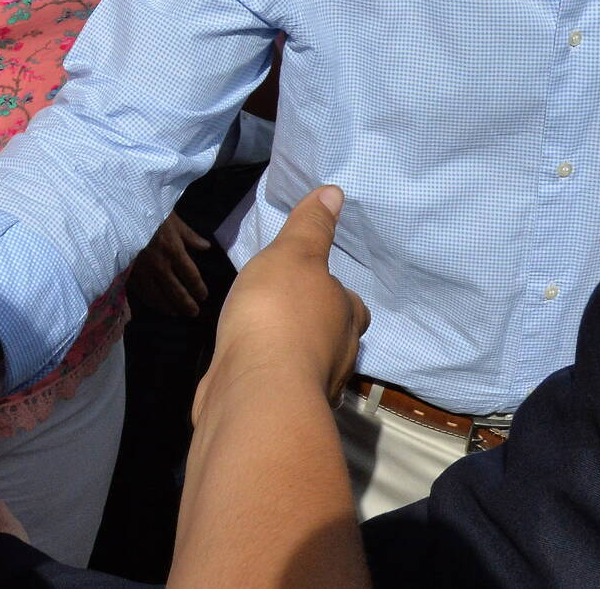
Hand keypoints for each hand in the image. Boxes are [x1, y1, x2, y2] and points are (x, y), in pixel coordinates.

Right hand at [128, 212, 211, 316]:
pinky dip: (151, 303)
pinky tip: (156, 307)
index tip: (203, 295)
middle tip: (194, 312)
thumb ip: (189, 235)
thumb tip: (206, 247)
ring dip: (170, 307)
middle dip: (187, 304)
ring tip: (177, 313)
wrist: (117, 213)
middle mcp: (160, 265)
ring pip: (159, 297)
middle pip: (177, 292)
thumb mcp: (171, 218)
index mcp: (173, 250)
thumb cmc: (147, 211)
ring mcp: (142, 272)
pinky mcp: (128, 274)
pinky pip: (141, 294)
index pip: (191, 276)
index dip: (199, 288)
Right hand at [207, 187, 368, 404]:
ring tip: (262, 340)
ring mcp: (311, 387)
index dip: (339, 296)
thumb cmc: (280, 312)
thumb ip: (311, 226)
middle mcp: (339, 356)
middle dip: (316, 328)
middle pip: (335, 338)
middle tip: (286, 312)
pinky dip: (267, 376)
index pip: (354, 306)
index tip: (317, 287)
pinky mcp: (279, 408)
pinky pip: (278, 385)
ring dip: (292, 355)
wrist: (255, 387)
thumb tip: (335, 192)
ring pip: (308, 365)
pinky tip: (245, 367)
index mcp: (347, 316)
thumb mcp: (294, 254)